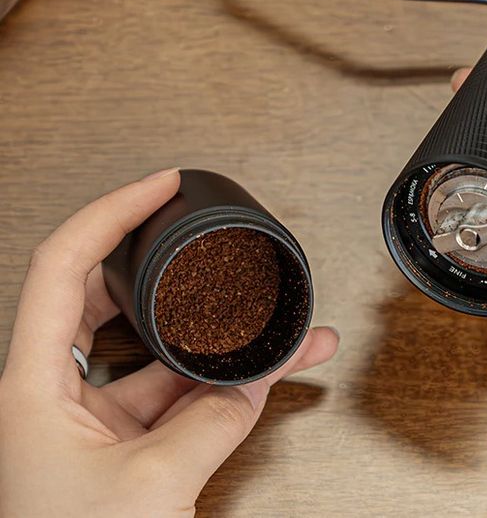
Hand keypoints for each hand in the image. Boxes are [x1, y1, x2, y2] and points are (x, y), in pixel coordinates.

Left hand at [0, 170, 338, 516]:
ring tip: (268, 310)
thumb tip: (255, 381)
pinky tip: (268, 369)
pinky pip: (181, 393)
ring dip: (215, 331)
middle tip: (193, 219)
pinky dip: (224, 380)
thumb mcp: (148, 489)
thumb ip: (211, 423)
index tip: (159, 186)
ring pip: (157, 347)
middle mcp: (55, 391)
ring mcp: (94, 417)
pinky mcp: (126, 442)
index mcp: (32, 385)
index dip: (112, 212)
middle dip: (160, 254)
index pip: (63, 264)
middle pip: (105, 290)